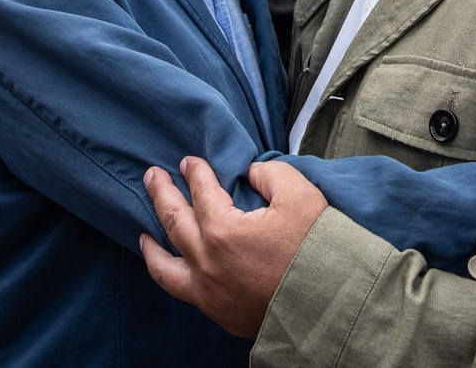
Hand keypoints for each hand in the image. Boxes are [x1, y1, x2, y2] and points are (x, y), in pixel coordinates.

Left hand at [138, 157, 327, 338]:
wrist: (332, 304)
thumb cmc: (317, 248)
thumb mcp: (299, 194)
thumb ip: (270, 174)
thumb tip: (252, 175)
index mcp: (224, 231)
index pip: (201, 192)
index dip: (194, 172)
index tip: (189, 161)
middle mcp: (207, 263)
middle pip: (174, 222)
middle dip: (161, 195)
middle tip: (151, 177)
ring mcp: (210, 293)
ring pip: (166, 269)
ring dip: (152, 248)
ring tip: (143, 236)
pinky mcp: (220, 314)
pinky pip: (184, 292)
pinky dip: (171, 277)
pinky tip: (175, 270)